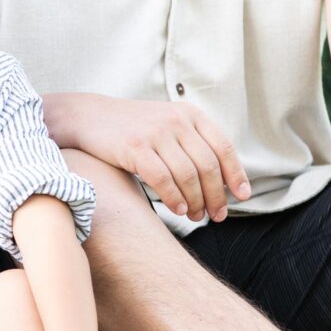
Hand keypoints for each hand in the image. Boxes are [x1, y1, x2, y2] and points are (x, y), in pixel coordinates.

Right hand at [93, 98, 250, 222]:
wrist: (89, 116)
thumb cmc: (132, 128)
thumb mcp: (167, 124)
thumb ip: (191, 143)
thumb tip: (219, 180)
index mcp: (190, 114)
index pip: (223, 147)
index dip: (236, 174)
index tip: (242, 197)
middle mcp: (176, 121)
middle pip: (208, 166)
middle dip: (216, 196)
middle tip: (216, 216)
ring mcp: (155, 133)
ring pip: (188, 175)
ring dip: (195, 201)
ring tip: (194, 216)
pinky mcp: (135, 147)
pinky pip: (162, 178)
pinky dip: (173, 198)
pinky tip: (177, 209)